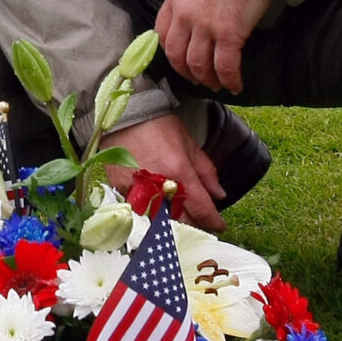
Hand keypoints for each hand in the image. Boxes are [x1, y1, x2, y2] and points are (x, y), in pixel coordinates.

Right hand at [105, 114, 226, 231]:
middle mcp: (159, 186)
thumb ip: (206, 172)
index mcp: (180, 172)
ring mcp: (138, 191)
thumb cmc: (158, 126)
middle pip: (182, 220)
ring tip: (180, 216)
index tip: (219, 225)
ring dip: (173, 221)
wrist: (125, 115)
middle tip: (201, 221)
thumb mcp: (189, 144)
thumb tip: (219, 194)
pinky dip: (151, 213)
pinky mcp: (122, 191)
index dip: (214, 221)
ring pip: (161, 221)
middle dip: (195, 224)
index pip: (202, 209)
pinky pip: (140, 211)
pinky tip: (157, 207)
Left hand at [156, 0, 274, 95]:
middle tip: (199, 79)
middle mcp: (184, 13)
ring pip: (198, 65)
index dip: (172, 54)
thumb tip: (191, 27)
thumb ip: (187, 2)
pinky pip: (225, 67)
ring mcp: (205, 24)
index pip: (162, 36)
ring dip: (208, 79)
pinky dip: (230, 81)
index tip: (182, 61)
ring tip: (217, 84)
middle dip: (187, 73)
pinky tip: (236, 85)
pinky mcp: (228, 33)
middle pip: (177, 56)